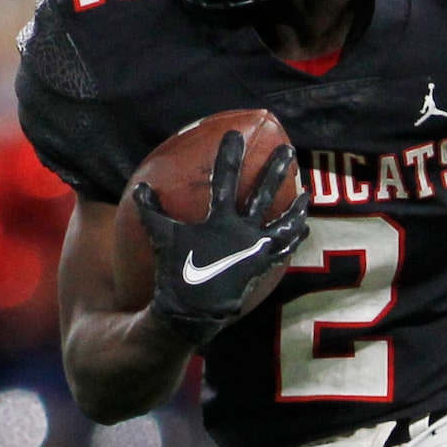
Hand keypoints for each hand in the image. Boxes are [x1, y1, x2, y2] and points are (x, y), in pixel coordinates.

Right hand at [139, 130, 307, 347]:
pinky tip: (302, 229)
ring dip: (296, 207)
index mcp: (220, 221)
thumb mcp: (161, 238)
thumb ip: (150, 210)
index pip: (225, 179)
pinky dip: (293, 239)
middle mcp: (244, 232)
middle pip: (264, 195)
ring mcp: (256, 250)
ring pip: (284, 223)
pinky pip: (283, 250)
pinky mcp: (262, 267)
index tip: (234, 134)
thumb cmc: (176, 272)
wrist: (193, 311)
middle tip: (289, 150)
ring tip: (307, 193)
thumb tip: (139, 185)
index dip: (229, 155)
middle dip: (276, 170)